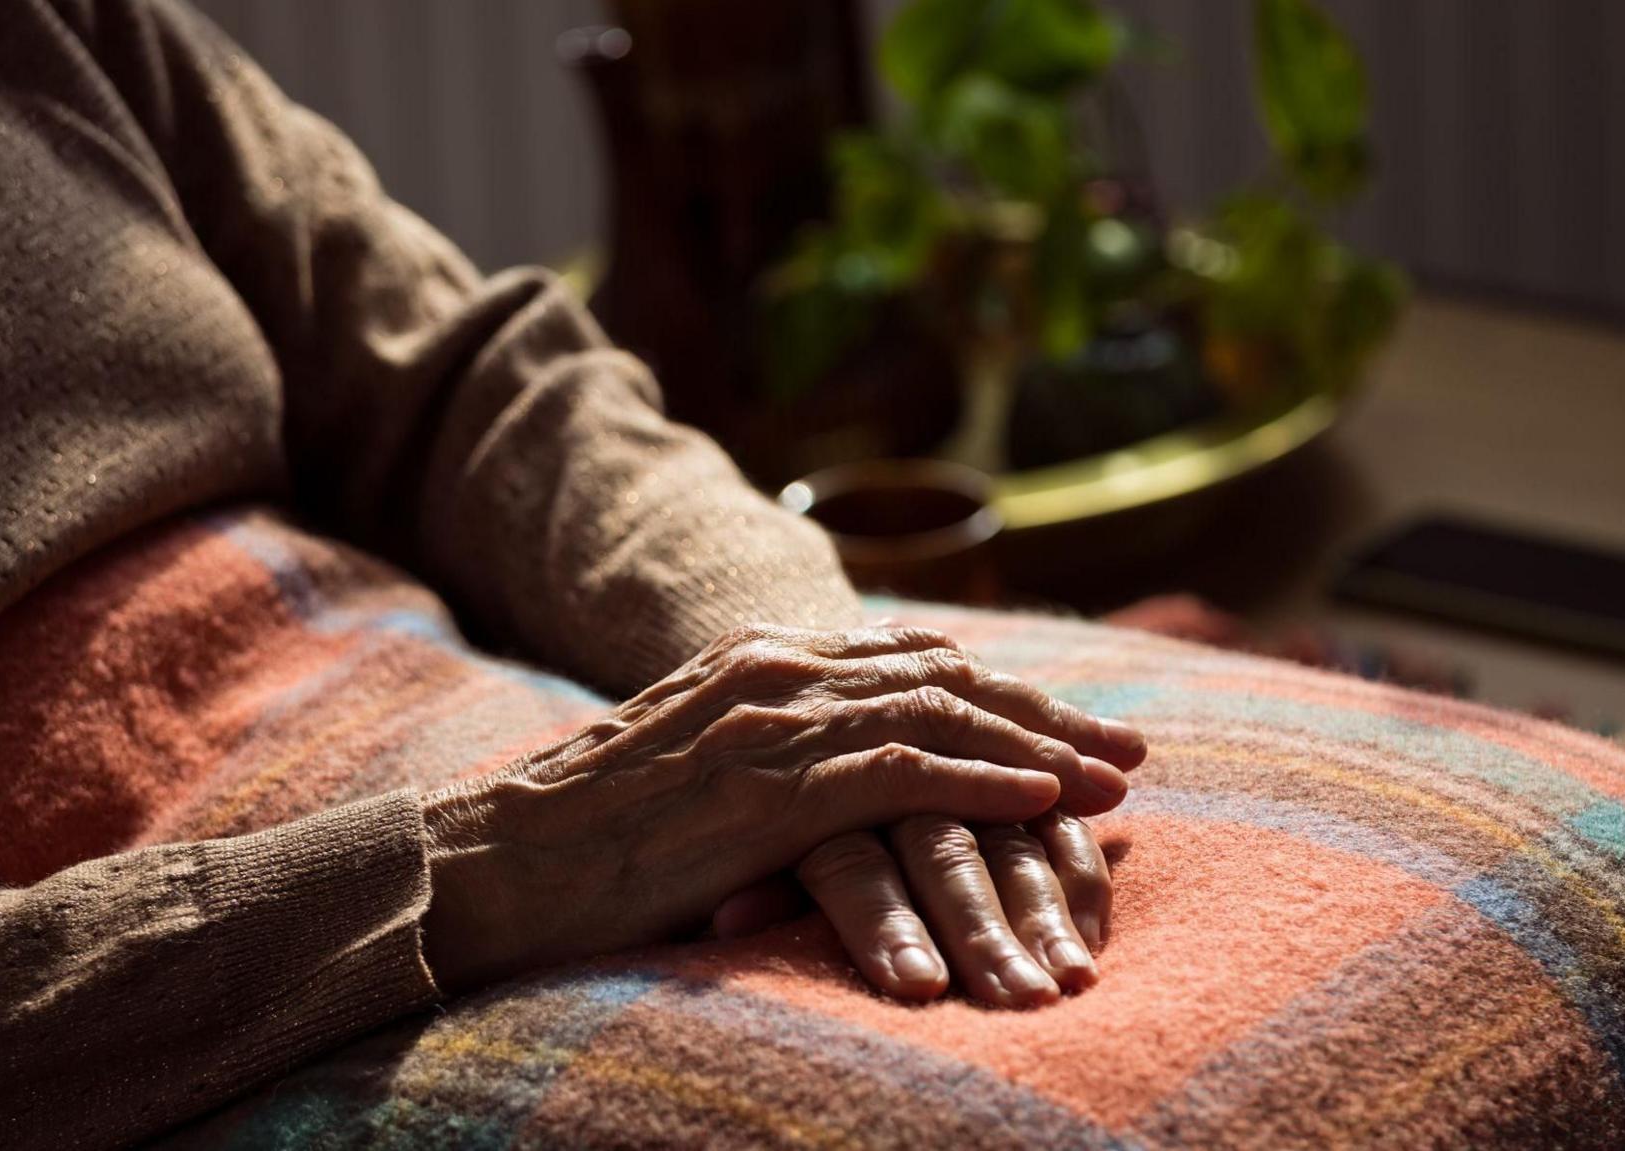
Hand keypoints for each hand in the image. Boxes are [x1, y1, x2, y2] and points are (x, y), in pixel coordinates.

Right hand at [417, 624, 1140, 991]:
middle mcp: (776, 670)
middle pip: (948, 677)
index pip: (914, 658)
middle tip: (1129, 752)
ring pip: (940, 717)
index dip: (1005, 692)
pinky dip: (982, 784)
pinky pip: (901, 774)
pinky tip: (1042, 804)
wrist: (496, 861)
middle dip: (1047, 712)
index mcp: (762, 658)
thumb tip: (846, 779)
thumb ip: (773, 747)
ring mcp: (770, 724)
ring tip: (1113, 783)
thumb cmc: (591, 834)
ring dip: (1040, 748)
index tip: (1072, 724)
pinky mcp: (764, 788)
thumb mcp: (696, 763)